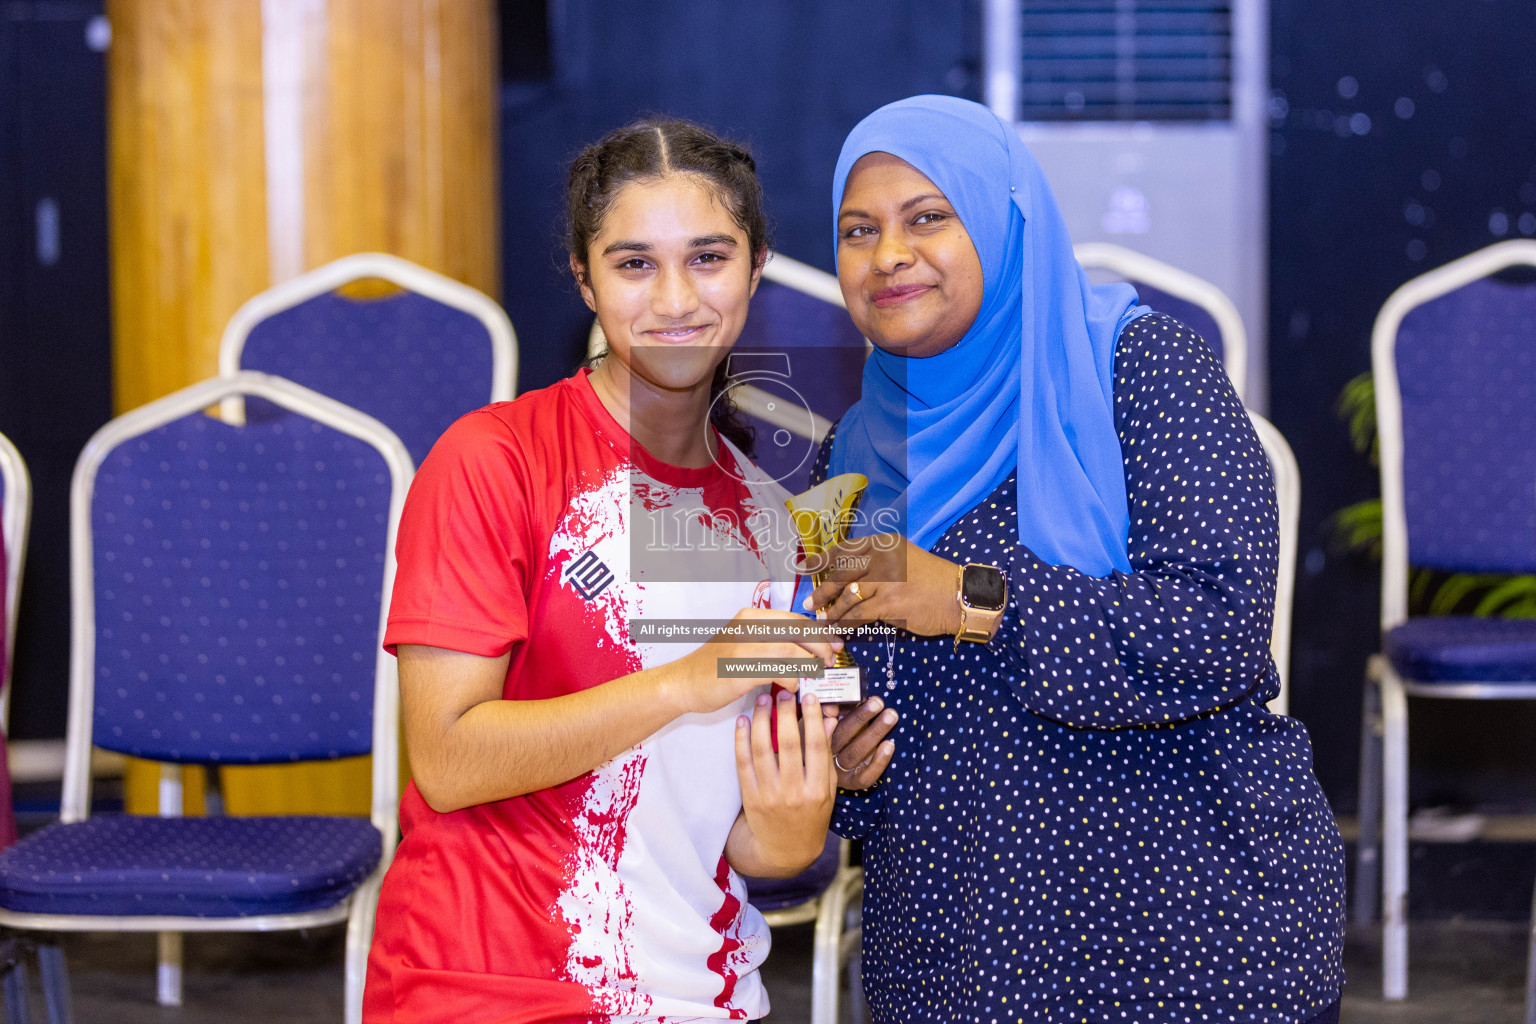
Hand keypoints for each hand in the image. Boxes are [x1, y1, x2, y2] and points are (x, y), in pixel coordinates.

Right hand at [665, 607, 842, 715]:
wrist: (682, 684)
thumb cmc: (715, 669)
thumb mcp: (743, 645)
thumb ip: (770, 642)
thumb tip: (807, 648)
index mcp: (751, 618)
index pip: (796, 619)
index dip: (819, 632)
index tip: (835, 644)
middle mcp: (749, 626)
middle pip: (799, 631)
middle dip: (820, 647)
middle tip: (828, 662)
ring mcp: (744, 645)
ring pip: (793, 650)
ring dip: (808, 666)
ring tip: (811, 677)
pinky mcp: (742, 667)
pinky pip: (781, 670)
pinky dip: (793, 680)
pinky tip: (790, 687)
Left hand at [734, 688, 837, 874]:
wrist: (785, 850)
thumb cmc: (811, 816)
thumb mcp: (828, 790)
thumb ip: (827, 755)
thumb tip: (829, 718)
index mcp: (818, 790)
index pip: (817, 747)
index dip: (813, 718)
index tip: (810, 695)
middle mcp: (794, 793)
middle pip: (789, 744)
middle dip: (786, 713)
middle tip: (785, 691)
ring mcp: (769, 795)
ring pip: (763, 750)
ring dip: (762, 720)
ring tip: (763, 699)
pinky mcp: (750, 797)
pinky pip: (743, 763)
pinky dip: (741, 739)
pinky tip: (744, 721)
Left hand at [802, 535, 962, 636]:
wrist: (958, 597)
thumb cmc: (931, 581)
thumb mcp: (903, 559)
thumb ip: (877, 562)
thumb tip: (845, 578)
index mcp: (884, 544)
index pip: (844, 549)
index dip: (821, 559)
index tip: (804, 568)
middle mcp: (883, 557)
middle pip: (841, 574)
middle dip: (822, 591)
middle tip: (809, 604)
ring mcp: (886, 579)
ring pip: (848, 596)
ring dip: (832, 611)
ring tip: (823, 620)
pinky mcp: (890, 602)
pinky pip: (859, 614)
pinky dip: (846, 623)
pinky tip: (840, 629)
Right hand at [822, 696, 897, 789]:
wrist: (825, 770)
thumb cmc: (829, 733)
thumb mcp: (823, 720)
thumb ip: (827, 712)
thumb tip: (832, 707)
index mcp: (810, 737)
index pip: (818, 725)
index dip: (828, 715)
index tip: (839, 704)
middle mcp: (823, 756)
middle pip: (841, 735)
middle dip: (860, 717)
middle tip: (877, 702)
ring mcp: (837, 771)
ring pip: (855, 752)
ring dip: (875, 732)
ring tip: (891, 715)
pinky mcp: (852, 782)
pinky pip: (866, 775)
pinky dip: (879, 761)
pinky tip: (890, 744)